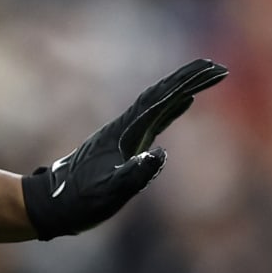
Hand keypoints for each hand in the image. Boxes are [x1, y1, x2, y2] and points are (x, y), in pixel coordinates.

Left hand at [21, 58, 227, 239]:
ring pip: (158, 103)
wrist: (53, 204)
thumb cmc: (80, 202)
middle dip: (189, 79)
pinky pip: (154, 118)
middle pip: (161, 94)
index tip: (211, 71)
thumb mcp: (108, 192)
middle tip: (218, 68)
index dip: (186, 84)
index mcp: (124, 133)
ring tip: (207, 77)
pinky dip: (171, 107)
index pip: (160, 101)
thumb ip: (133, 175)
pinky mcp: (124, 144)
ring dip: (183, 88)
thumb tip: (160, 154)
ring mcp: (125, 134)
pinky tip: (183, 103)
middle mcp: (125, 127)